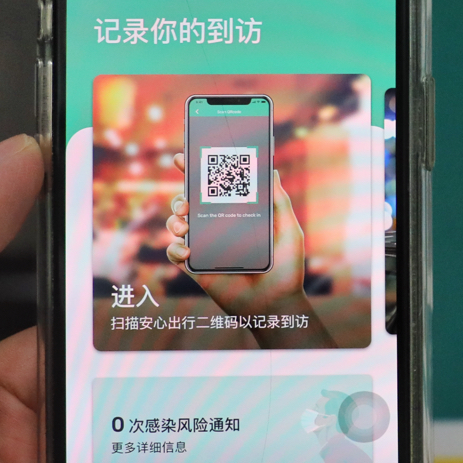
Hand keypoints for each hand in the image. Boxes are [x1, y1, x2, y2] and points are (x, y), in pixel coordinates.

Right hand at [166, 153, 334, 347]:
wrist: (276, 305)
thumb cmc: (286, 268)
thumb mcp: (288, 231)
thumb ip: (279, 203)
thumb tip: (272, 170)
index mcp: (236, 214)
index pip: (214, 189)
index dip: (196, 172)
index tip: (184, 157)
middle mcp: (216, 227)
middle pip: (188, 203)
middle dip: (180, 197)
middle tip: (187, 201)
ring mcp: (204, 246)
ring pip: (176, 224)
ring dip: (174, 220)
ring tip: (186, 225)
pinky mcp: (195, 267)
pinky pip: (174, 252)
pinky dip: (175, 248)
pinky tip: (188, 252)